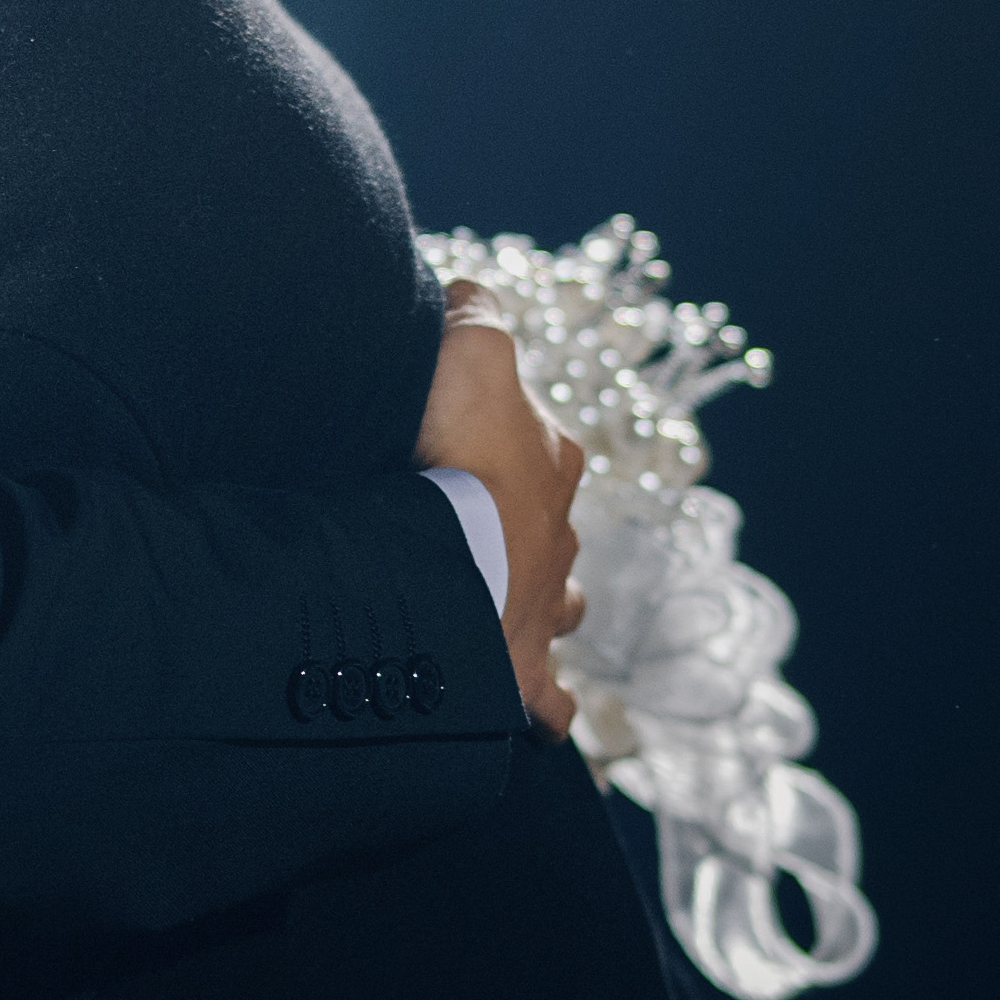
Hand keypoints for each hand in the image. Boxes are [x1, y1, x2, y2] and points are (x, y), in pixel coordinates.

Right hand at [419, 289, 588, 738]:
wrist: (447, 574)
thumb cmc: (455, 464)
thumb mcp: (468, 355)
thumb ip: (476, 313)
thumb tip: (474, 290)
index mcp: (549, 461)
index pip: (528, 431)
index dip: (483, 426)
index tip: (438, 429)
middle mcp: (559, 537)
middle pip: (546, 522)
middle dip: (517, 524)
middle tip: (459, 524)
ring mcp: (545, 609)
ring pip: (560, 604)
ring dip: (536, 601)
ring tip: (494, 604)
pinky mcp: (523, 675)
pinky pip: (549, 702)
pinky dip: (542, 706)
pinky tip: (527, 710)